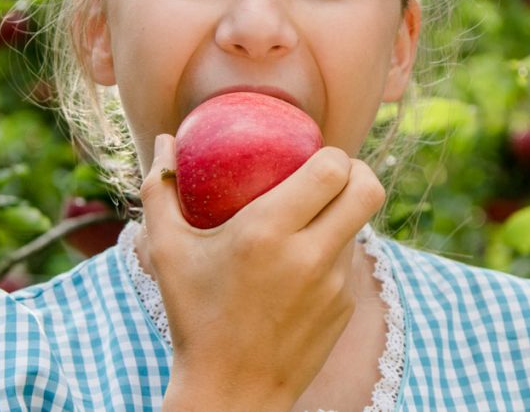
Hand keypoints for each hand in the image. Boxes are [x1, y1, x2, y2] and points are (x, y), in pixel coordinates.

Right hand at [141, 134, 385, 410]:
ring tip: (314, 216)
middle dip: (359, 173)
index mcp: (267, 232)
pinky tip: (303, 263)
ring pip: (360, 225)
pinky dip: (334, 252)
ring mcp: (335, 284)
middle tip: (335, 175)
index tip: (316, 155)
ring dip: (344, 214)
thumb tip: (165, 142)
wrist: (229, 393)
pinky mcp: (345, 307)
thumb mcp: (167, 253)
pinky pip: (350, 263)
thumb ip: (160, 192)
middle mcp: (309, 255)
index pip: (333, 169)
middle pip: (369, 189)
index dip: (335, 154)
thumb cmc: (193, 317)